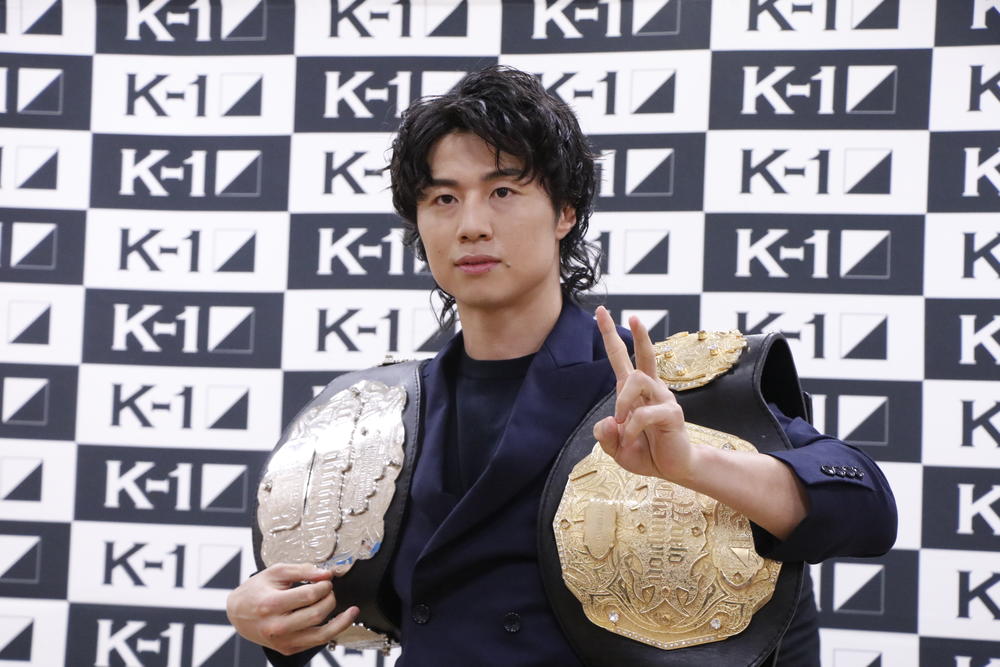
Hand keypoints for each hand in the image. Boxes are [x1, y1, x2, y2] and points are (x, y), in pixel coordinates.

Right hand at [226, 563, 358, 655]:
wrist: (239, 613)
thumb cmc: (257, 590)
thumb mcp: (276, 572)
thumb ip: (303, 570)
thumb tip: (326, 573)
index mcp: (271, 604)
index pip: (308, 596)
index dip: (324, 586)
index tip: (327, 580)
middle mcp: (276, 626)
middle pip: (317, 614)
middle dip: (330, 598)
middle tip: (329, 590)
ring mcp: (282, 641)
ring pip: (321, 634)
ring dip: (340, 620)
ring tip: (351, 611)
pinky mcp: (288, 649)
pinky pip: (316, 642)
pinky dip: (332, 632)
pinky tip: (339, 621)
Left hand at [593, 306, 693, 483]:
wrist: (673, 469)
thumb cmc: (646, 453)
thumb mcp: (616, 447)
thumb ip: (605, 435)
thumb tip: (609, 420)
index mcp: (633, 392)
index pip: (621, 357)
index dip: (610, 335)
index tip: (601, 312)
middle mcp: (650, 389)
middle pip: (645, 354)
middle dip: (638, 334)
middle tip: (633, 316)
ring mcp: (663, 398)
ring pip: (637, 380)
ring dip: (622, 402)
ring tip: (621, 423)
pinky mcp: (671, 413)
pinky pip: (644, 413)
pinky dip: (631, 428)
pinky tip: (630, 439)